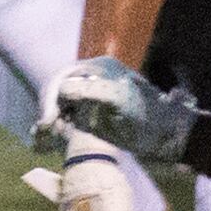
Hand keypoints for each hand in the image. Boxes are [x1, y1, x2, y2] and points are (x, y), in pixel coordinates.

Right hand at [46, 57, 196, 164]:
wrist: (166, 136)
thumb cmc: (148, 115)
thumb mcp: (121, 100)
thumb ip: (93, 90)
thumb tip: (63, 88)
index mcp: (99, 69)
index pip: (64, 76)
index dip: (52, 96)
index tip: (48, 119)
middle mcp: (91, 81)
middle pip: (57, 91)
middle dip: (49, 110)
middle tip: (45, 131)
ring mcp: (89, 100)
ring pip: (58, 107)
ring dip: (49, 122)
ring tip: (45, 140)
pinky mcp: (89, 118)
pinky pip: (64, 121)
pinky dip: (55, 130)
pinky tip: (49, 142)